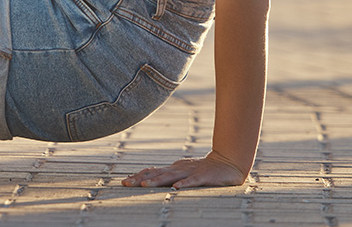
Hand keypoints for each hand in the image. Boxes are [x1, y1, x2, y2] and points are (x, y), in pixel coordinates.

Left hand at [120, 150, 247, 189]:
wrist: (227, 163)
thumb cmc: (203, 170)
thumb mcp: (183, 172)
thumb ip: (169, 175)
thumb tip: (150, 178)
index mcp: (173, 168)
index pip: (152, 171)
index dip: (138, 176)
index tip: (124, 182)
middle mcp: (178, 168)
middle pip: (156, 173)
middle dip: (140, 179)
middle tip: (126, 184)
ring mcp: (190, 172)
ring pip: (170, 177)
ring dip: (156, 181)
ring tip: (143, 185)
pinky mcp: (203, 176)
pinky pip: (192, 181)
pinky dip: (184, 184)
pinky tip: (176, 188)